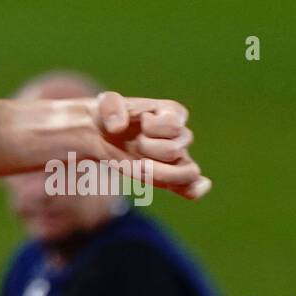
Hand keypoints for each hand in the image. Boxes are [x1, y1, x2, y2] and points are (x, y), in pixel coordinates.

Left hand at [88, 92, 210, 199]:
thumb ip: (111, 106)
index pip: (173, 126)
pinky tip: (192, 192)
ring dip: (160, 174)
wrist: (101, 135)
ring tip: (139, 166)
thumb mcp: (106, 103)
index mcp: (173, 113)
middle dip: (146, 149)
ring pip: (189, 173)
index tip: (140, 122)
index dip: (151, 128)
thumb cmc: (109, 116)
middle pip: (172, 151)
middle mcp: (180, 135)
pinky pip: (192, 187)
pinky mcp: (170, 177)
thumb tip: (118, 127)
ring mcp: (178, 158)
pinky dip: (194, 190)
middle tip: (134, 144)